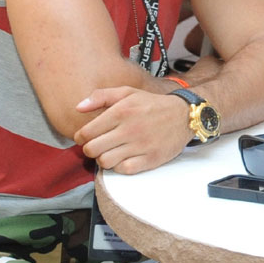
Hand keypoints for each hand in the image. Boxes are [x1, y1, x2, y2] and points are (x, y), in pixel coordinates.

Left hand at [73, 87, 191, 173]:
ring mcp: (141, 145)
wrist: (185, 115)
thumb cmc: (152, 104)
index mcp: (121, 111)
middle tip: (99, 145)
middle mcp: (129, 129)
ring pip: (105, 162)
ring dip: (105, 158)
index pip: (85, 133)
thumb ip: (101, 96)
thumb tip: (78, 107)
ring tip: (112, 151)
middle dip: (91, 149)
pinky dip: (120, 166)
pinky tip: (125, 158)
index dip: (81, 138)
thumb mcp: (128, 92)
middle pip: (92, 150)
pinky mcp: (150, 158)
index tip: (87, 137)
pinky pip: (124, 170)